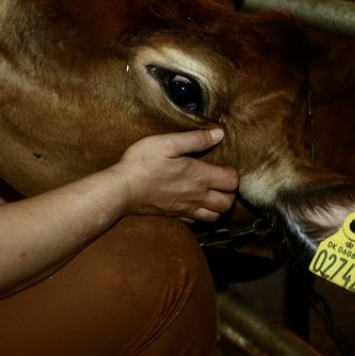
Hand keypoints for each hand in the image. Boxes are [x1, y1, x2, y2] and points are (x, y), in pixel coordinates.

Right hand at [108, 129, 238, 222]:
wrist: (122, 189)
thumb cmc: (142, 163)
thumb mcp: (167, 143)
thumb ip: (195, 139)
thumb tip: (218, 134)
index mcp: (199, 176)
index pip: (232, 181)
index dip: (233, 174)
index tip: (224, 166)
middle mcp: (196, 196)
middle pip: (228, 203)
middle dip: (230, 193)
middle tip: (221, 182)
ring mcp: (186, 209)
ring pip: (215, 216)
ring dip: (218, 207)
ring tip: (212, 194)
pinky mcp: (174, 216)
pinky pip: (197, 222)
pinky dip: (201, 215)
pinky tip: (194, 203)